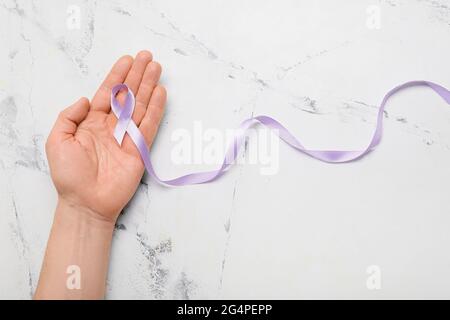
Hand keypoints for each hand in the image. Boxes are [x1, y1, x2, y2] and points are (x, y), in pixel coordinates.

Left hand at [45, 51, 165, 222]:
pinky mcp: (139, 149)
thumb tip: (87, 99)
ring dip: (149, 86)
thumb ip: (69, 116)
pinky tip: (160, 93)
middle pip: (127, 95)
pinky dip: (156, 109)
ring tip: (157, 68)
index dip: (118, 75)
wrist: (86, 202)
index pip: (108, 93)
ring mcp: (127, 136)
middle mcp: (111, 126)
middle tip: (148, 57)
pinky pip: (150, 125)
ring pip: (140, 105)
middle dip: (137, 75)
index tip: (128, 59)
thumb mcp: (57, 140)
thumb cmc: (69, 175)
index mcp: (92, 122)